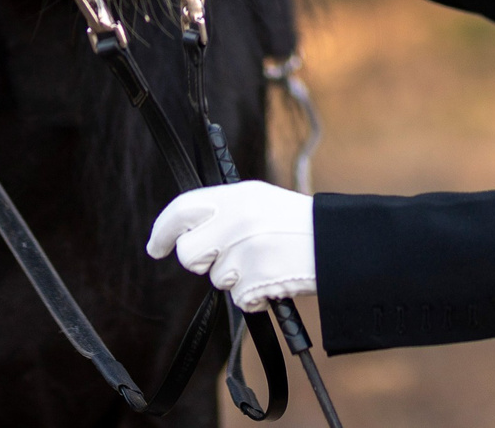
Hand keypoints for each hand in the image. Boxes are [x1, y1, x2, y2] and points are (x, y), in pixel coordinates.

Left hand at [146, 180, 315, 311]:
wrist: (338, 245)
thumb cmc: (298, 225)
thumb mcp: (261, 201)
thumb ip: (225, 211)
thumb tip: (188, 230)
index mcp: (237, 195)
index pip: (182, 208)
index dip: (163, 230)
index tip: (156, 246)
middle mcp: (237, 220)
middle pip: (190, 253)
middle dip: (203, 261)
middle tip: (226, 257)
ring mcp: (246, 251)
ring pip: (217, 279)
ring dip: (236, 279)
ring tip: (266, 263)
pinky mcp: (257, 280)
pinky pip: (239, 299)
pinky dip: (254, 297)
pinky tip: (274, 280)